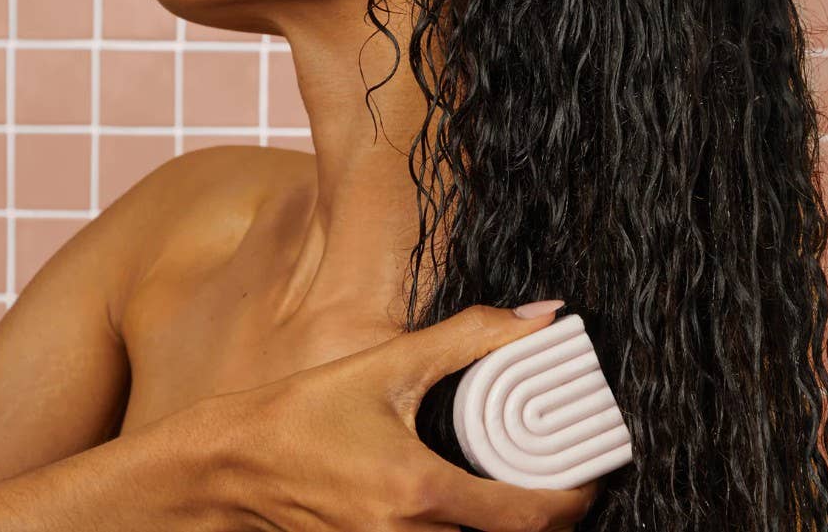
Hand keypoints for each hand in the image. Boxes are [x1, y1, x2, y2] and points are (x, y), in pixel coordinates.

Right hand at [180, 303, 601, 531]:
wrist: (233, 467)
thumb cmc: (304, 414)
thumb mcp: (386, 365)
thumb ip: (468, 337)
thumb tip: (539, 317)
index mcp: (420, 492)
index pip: (530, 519)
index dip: (576, 501)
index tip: (593, 475)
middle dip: (552, 519)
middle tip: (566, 478)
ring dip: (513, 528)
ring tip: (525, 488)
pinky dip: (471, 531)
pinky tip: (470, 503)